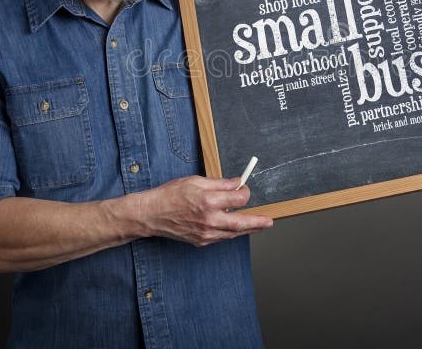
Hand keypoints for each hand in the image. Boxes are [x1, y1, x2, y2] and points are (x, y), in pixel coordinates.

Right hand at [137, 175, 272, 246]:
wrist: (152, 214)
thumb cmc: (171, 194)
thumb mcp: (195, 180)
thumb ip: (219, 183)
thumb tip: (236, 183)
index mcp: (207, 200)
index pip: (237, 199)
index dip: (244, 193)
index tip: (244, 189)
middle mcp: (208, 219)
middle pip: (240, 223)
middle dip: (257, 222)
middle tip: (269, 222)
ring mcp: (205, 233)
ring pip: (232, 233)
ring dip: (247, 229)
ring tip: (259, 225)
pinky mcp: (201, 241)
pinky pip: (221, 238)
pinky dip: (231, 233)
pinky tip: (237, 229)